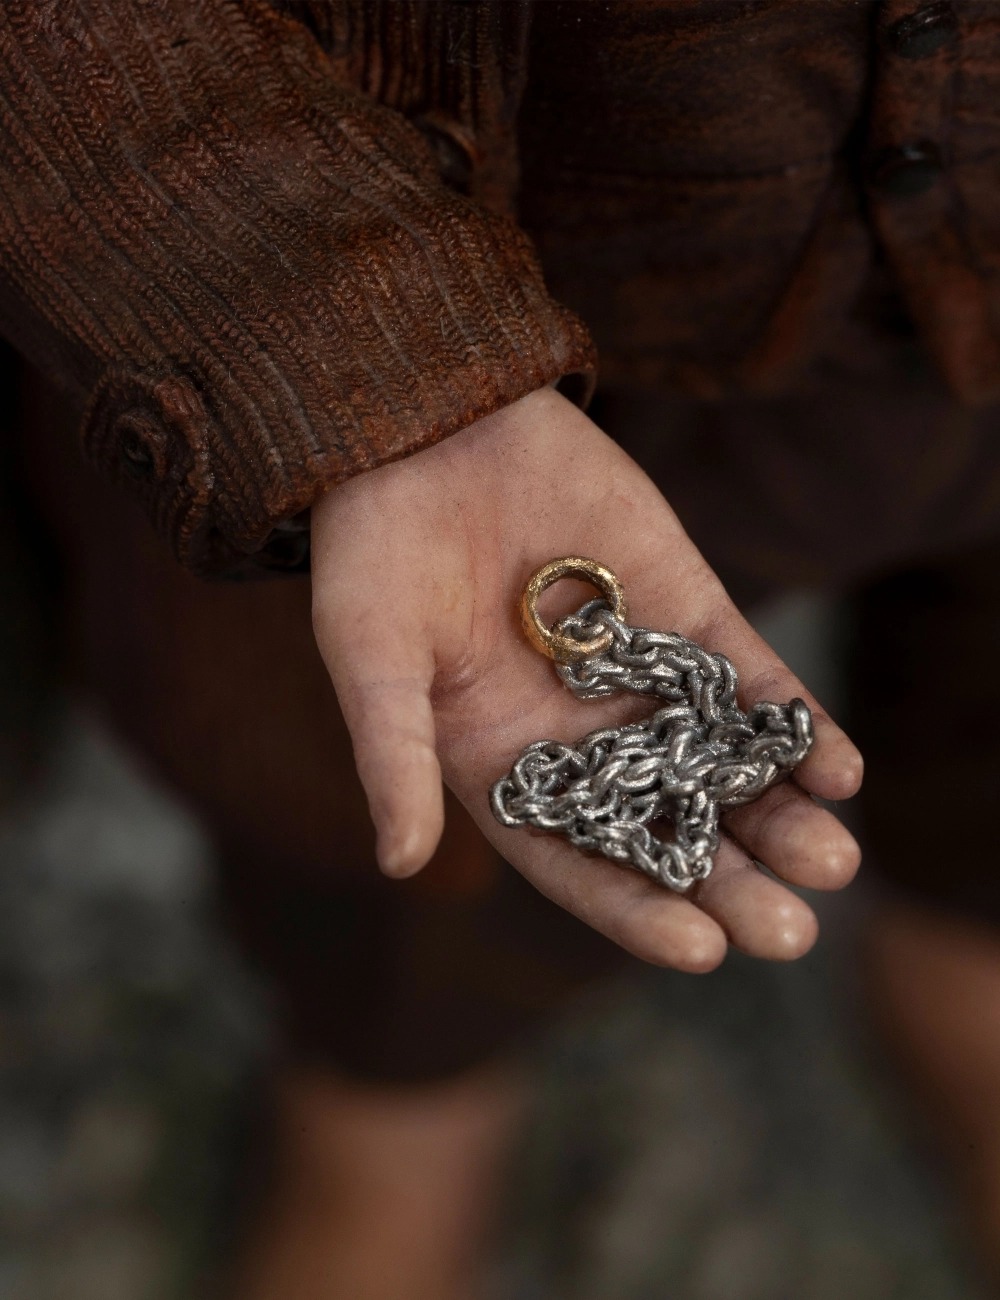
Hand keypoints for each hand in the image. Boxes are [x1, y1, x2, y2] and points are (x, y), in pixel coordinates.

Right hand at [311, 387, 861, 970]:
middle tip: (792, 933)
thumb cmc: (375, 550)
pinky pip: (747, 675)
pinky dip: (793, 721)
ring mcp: (639, 673)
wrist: (428, 429)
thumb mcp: (370, 654)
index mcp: (502, 765)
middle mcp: (578, 733)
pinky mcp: (685, 606)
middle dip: (730, 880)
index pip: (578, 860)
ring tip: (835, 860)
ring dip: (779, 813)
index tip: (701, 949)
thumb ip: (393, 754)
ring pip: (719, 760)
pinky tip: (840, 769)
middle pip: (665, 824)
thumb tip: (399, 863)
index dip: (637, 908)